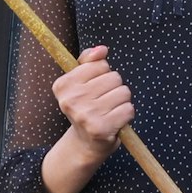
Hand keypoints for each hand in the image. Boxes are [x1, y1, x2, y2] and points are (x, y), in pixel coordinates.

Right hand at [52, 46, 132, 163]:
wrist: (85, 143)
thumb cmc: (86, 108)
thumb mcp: (81, 82)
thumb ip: (89, 61)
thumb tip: (102, 49)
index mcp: (63, 85)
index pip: (100, 64)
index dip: (103, 75)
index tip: (94, 88)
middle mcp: (71, 100)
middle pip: (114, 77)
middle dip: (114, 88)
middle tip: (103, 102)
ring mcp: (85, 115)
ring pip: (123, 92)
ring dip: (121, 101)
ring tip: (109, 111)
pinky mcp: (100, 129)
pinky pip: (128, 109)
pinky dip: (126, 114)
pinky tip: (115, 120)